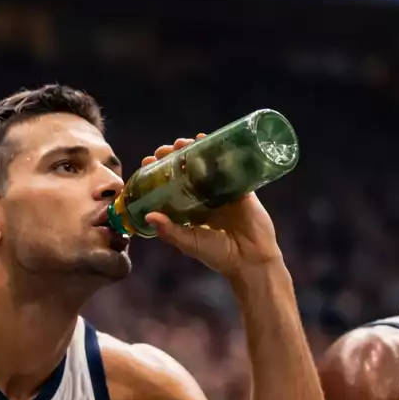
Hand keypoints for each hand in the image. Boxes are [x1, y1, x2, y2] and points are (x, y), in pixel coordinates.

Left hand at [141, 136, 283, 279]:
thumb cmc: (219, 255)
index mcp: (190, 209)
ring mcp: (223, 190)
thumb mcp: (189, 243)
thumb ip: (170, 231)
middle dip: (174, 157)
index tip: (148, 162)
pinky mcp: (241, 186)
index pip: (170, 185)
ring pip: (206, 163)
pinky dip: (219, 150)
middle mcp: (204, 198)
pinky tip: (207, 140)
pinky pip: (229, 165)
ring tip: (182, 143)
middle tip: (164, 151)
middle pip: (186, 170)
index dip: (159, 173)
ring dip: (193, 149)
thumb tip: (147, 217)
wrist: (251, 259)